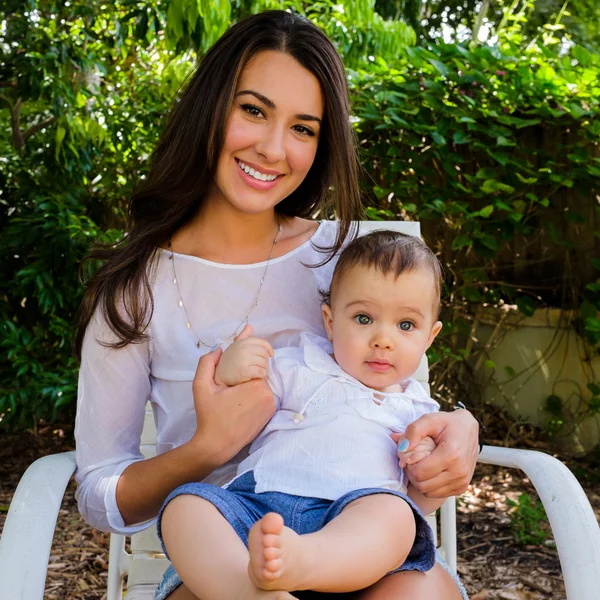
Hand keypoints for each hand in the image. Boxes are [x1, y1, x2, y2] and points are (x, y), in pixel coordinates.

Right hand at [190, 344, 275, 465]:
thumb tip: (220, 348)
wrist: (217, 445)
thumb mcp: (201, 387)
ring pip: (262, 383)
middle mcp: (268, 394)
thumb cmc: (209, 416)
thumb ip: (207, 363)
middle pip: (258, 371)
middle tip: (230, 380)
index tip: (236, 357)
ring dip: (251, 382)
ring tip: (234, 390)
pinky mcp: (270, 415)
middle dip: (247, 370)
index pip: (255, 360)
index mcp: (255, 385)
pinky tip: (241, 400)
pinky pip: (264, 396)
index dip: (245, 357)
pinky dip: (255, 394)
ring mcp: (271, 405)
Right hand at [214, 324, 273, 386]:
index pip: (262, 342)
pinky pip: (261, 372)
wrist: (219, 376)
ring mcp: (244, 359)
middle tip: (262, 365)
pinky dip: (262, 375)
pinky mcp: (244, 370)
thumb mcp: (235, 346)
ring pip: (264, 363)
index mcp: (243, 342)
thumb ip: (244, 336)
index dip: (269, 348)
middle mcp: (244, 348)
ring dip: (264, 369)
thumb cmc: (229, 360)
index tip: (271, 355)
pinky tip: (258, 376)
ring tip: (259, 371)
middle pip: (264, 354)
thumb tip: (249, 326)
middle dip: (266, 360)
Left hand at [391, 409, 478, 497]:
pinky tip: (429, 471)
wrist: (468, 429)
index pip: (419, 472)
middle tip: (411, 460)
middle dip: (411, 473)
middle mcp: (459, 471)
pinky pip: (436, 494)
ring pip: (427, 492)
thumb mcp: (429, 419)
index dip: (408, 464)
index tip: (408, 454)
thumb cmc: (447, 423)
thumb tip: (402, 448)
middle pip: (422, 485)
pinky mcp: (461, 488)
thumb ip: (413, 431)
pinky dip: (428, 485)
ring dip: (419, 480)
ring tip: (419, 464)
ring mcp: (461, 482)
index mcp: (452, 454)